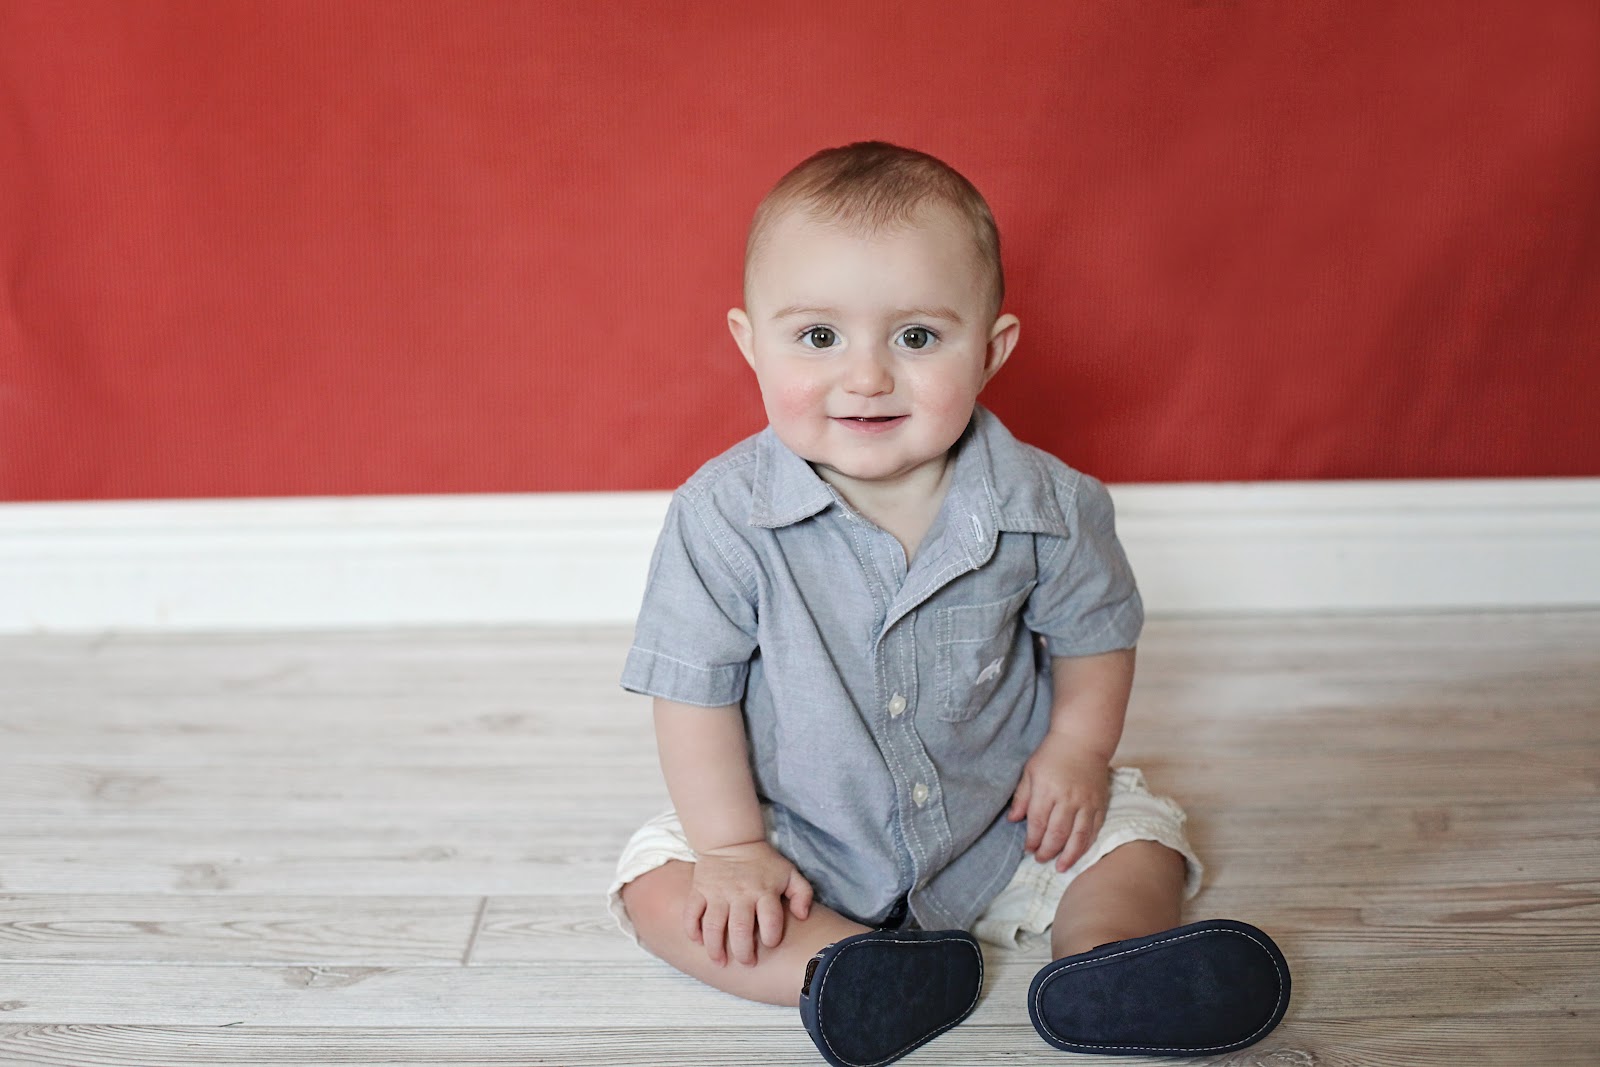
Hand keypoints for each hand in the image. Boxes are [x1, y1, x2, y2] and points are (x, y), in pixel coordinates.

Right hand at [684, 840, 813, 965]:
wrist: (732, 841)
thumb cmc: (764, 863)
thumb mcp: (790, 873)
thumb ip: (803, 894)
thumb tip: (803, 916)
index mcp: (764, 891)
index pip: (770, 920)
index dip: (771, 937)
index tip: (769, 944)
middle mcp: (740, 894)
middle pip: (740, 929)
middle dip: (743, 952)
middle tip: (746, 963)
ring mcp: (717, 892)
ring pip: (713, 926)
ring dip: (715, 948)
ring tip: (720, 962)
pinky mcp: (699, 890)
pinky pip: (691, 913)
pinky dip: (692, 930)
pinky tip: (698, 942)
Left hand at [1007, 733, 1110, 871]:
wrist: (1083, 739)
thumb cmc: (1052, 754)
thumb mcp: (1030, 771)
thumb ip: (1022, 796)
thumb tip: (1013, 820)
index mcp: (1047, 789)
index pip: (1038, 822)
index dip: (1032, 840)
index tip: (1027, 849)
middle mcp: (1068, 798)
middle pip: (1057, 834)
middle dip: (1048, 851)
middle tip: (1040, 860)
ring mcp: (1087, 802)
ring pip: (1079, 836)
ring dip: (1069, 855)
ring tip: (1060, 867)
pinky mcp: (1100, 803)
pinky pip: (1094, 829)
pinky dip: (1087, 844)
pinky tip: (1079, 853)